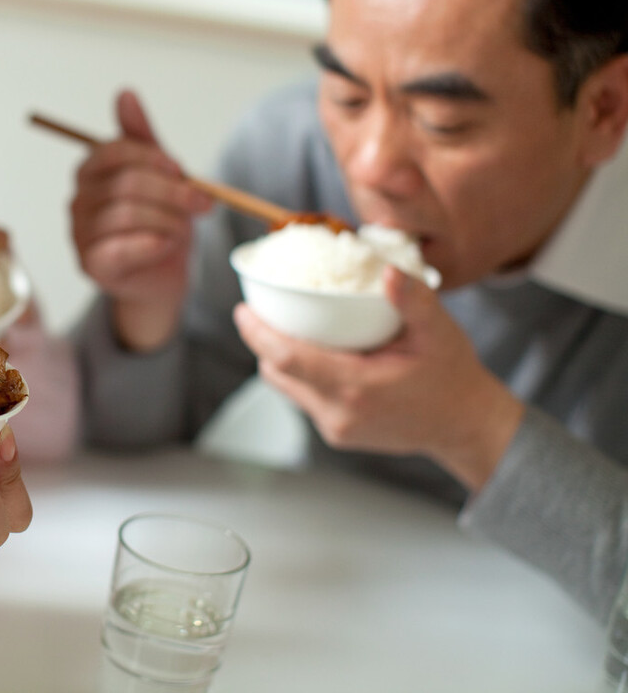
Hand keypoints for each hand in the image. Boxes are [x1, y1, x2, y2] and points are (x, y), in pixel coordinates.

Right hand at [69, 89, 211, 349]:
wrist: (162, 274)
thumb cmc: (159, 221)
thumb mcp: (159, 175)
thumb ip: (143, 138)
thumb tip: (125, 93)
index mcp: (91, 170)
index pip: (115, 151)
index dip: (152, 158)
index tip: (182, 170)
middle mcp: (78, 199)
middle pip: (126, 184)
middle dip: (172, 192)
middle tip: (203, 203)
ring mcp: (80, 233)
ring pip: (128, 215)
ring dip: (168, 221)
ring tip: (183, 230)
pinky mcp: (91, 264)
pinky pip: (121, 248)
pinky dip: (152, 244)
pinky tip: (165, 245)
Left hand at [233, 267, 523, 490]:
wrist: (464, 425)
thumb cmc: (451, 376)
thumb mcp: (438, 332)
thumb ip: (413, 301)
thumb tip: (389, 271)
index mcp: (356, 387)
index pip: (285, 359)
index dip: (257, 333)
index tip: (242, 309)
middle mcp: (338, 412)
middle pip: (276, 372)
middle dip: (262, 341)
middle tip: (261, 310)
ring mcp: (335, 428)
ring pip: (286, 386)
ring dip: (280, 358)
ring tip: (285, 327)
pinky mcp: (337, 434)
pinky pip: (304, 398)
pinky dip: (301, 374)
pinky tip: (315, 352)